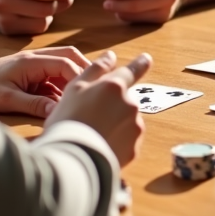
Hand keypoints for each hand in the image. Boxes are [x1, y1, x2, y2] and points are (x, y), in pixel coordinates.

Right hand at [0, 0, 73, 34]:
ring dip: (54, 10)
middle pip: (43, 8)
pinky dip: (44, 20)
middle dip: (61, 2)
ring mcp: (4, 19)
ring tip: (55, 0)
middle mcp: (1, 2)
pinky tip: (41, 10)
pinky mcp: (7, 30)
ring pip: (42, 20)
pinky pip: (36, 28)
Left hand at [0, 47, 89, 117]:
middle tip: (98, 85)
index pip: (65, 63)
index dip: (80, 76)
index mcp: (31, 61)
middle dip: (85, 68)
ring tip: (86, 92)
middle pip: (69, 55)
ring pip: (63, 62)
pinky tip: (66, 98)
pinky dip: (63, 83)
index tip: (92, 91)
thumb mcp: (7, 99)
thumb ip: (34, 104)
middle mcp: (35, 58)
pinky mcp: (30, 72)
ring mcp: (33, 63)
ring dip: (75, 75)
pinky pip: (53, 74)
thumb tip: (58, 111)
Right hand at [45, 50, 152, 166]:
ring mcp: (134, 127)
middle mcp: (130, 104)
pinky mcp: (134, 149)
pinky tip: (100, 146)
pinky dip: (117, 142)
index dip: (140, 64)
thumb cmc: (68, 121)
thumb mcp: (75, 88)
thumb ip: (96, 69)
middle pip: (125, 100)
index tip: (147, 59)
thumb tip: (110, 55)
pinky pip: (127, 142)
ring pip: (127, 121)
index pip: (132, 71)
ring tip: (93, 134)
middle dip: (113, 106)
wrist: (71, 160)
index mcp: (114, 87)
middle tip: (90, 117)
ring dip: (116, 124)